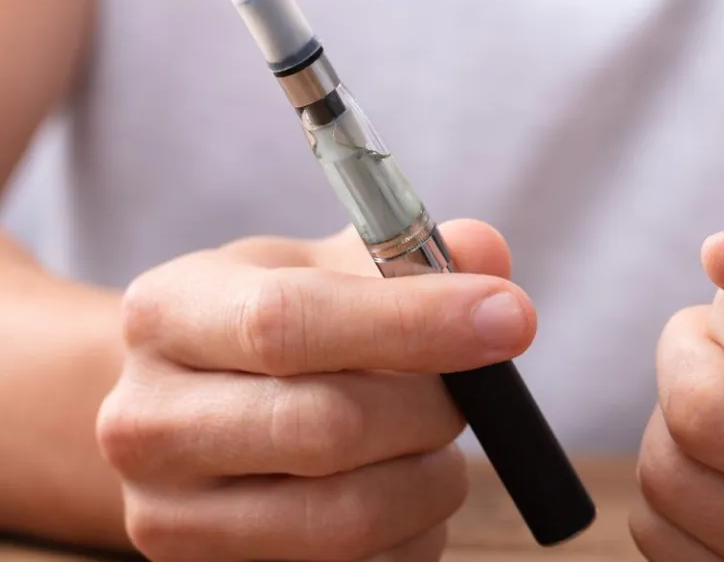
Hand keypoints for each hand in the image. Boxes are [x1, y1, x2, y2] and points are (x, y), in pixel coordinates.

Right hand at [96, 221, 536, 560]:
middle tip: (466, 394)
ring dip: (431, 480)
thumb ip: (408, 256)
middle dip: (433, 410)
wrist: (191, 423)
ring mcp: (168, 521)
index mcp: (168, 314)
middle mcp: (146, 422)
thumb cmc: (276, 333)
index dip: (416, 321)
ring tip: (431, 445)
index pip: (289, 322)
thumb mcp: (322, 271)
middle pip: (326, 428)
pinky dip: (412, 534)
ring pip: (350, 518)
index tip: (512, 318)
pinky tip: (399, 490)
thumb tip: (487, 256)